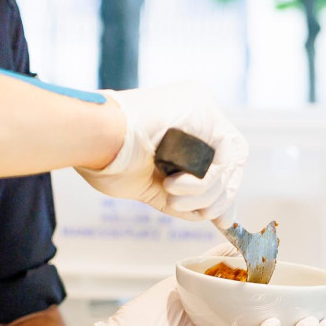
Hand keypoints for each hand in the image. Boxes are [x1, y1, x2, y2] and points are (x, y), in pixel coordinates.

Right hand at [77, 82, 246, 221]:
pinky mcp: (204, 106)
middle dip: (218, 196)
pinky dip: (203, 182)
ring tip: (170, 191)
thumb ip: (186, 198)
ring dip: (203, 192)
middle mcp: (196, 112)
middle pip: (232, 161)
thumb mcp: (153, 186)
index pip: (221, 160)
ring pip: (230, 162)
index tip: (214, 218)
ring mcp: (201, 107)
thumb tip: (214, 217)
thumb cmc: (107, 160)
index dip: (222, 192)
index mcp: (182, 126)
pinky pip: (225, 155)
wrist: (92, 139)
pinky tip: (172, 182)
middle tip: (198, 212)